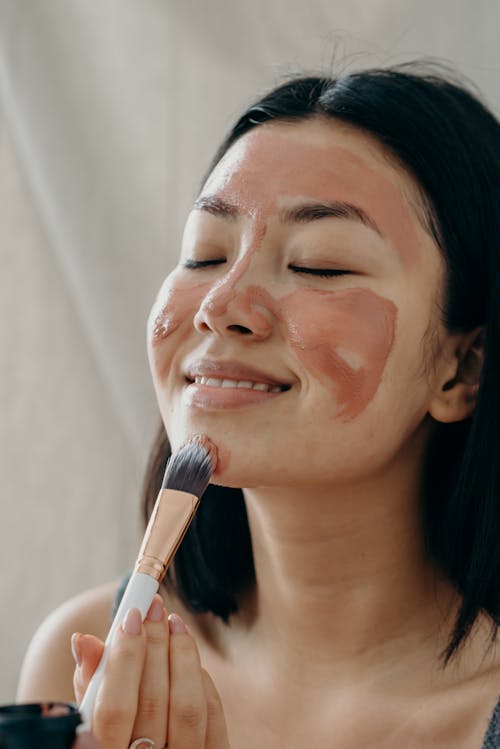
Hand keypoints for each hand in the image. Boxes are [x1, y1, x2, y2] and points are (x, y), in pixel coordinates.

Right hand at [72, 595, 229, 748]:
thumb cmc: (114, 739)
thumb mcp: (90, 726)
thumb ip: (89, 688)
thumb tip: (84, 640)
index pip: (114, 708)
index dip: (123, 658)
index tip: (130, 616)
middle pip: (154, 700)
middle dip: (155, 644)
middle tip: (154, 607)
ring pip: (188, 706)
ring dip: (182, 655)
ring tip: (174, 621)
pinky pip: (212, 718)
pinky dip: (202, 681)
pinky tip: (188, 657)